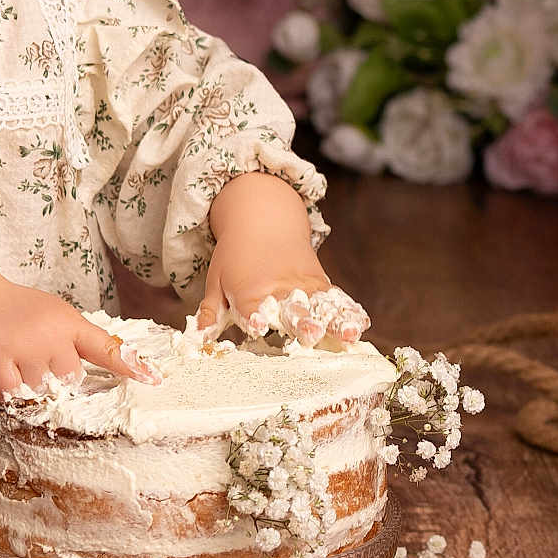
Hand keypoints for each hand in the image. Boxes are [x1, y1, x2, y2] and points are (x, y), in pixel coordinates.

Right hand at [0, 281, 161, 400]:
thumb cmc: (19, 314)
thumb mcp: (56, 316)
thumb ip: (81, 341)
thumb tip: (119, 366)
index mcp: (69, 322)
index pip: (105, 346)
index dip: (130, 365)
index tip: (155, 380)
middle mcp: (49, 331)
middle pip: (70, 381)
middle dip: (56, 381)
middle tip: (36, 363)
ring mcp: (22, 343)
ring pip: (41, 390)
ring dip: (29, 387)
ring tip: (16, 365)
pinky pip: (12, 394)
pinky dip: (8, 393)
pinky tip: (2, 376)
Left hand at [196, 225, 369, 348]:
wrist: (262, 219)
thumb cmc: (235, 256)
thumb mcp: (217, 280)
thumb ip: (211, 311)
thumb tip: (197, 338)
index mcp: (248, 289)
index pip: (250, 305)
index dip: (253, 315)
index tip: (256, 325)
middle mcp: (277, 287)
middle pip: (290, 307)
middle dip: (301, 321)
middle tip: (309, 333)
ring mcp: (302, 284)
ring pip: (319, 305)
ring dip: (333, 320)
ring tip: (345, 335)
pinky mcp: (320, 282)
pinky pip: (336, 298)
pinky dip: (349, 311)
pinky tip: (360, 325)